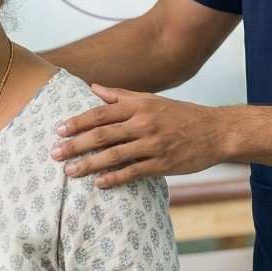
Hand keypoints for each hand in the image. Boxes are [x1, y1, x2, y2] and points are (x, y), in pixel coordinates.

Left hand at [52, 85, 227, 186]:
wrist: (216, 131)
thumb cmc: (180, 114)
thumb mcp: (151, 100)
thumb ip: (121, 95)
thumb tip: (92, 87)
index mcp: (140, 106)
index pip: (101, 112)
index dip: (78, 121)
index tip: (59, 129)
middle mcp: (144, 123)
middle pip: (103, 134)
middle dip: (76, 145)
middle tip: (55, 153)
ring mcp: (154, 145)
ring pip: (114, 155)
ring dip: (89, 164)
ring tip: (70, 172)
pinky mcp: (163, 164)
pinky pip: (133, 172)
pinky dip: (115, 178)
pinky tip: (99, 183)